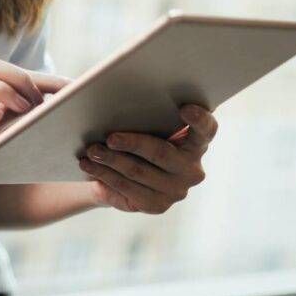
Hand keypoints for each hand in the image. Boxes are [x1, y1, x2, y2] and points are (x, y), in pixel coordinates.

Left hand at [77, 104, 216, 213]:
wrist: (122, 172)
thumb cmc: (136, 135)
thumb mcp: (143, 122)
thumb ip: (143, 110)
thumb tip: (113, 90)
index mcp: (196, 142)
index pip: (206, 129)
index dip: (199, 119)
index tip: (185, 108)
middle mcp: (192, 168)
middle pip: (161, 152)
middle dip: (132, 143)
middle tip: (110, 137)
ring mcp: (176, 190)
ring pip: (138, 172)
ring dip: (111, 160)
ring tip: (91, 151)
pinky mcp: (156, 205)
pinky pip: (126, 188)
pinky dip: (104, 175)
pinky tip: (89, 166)